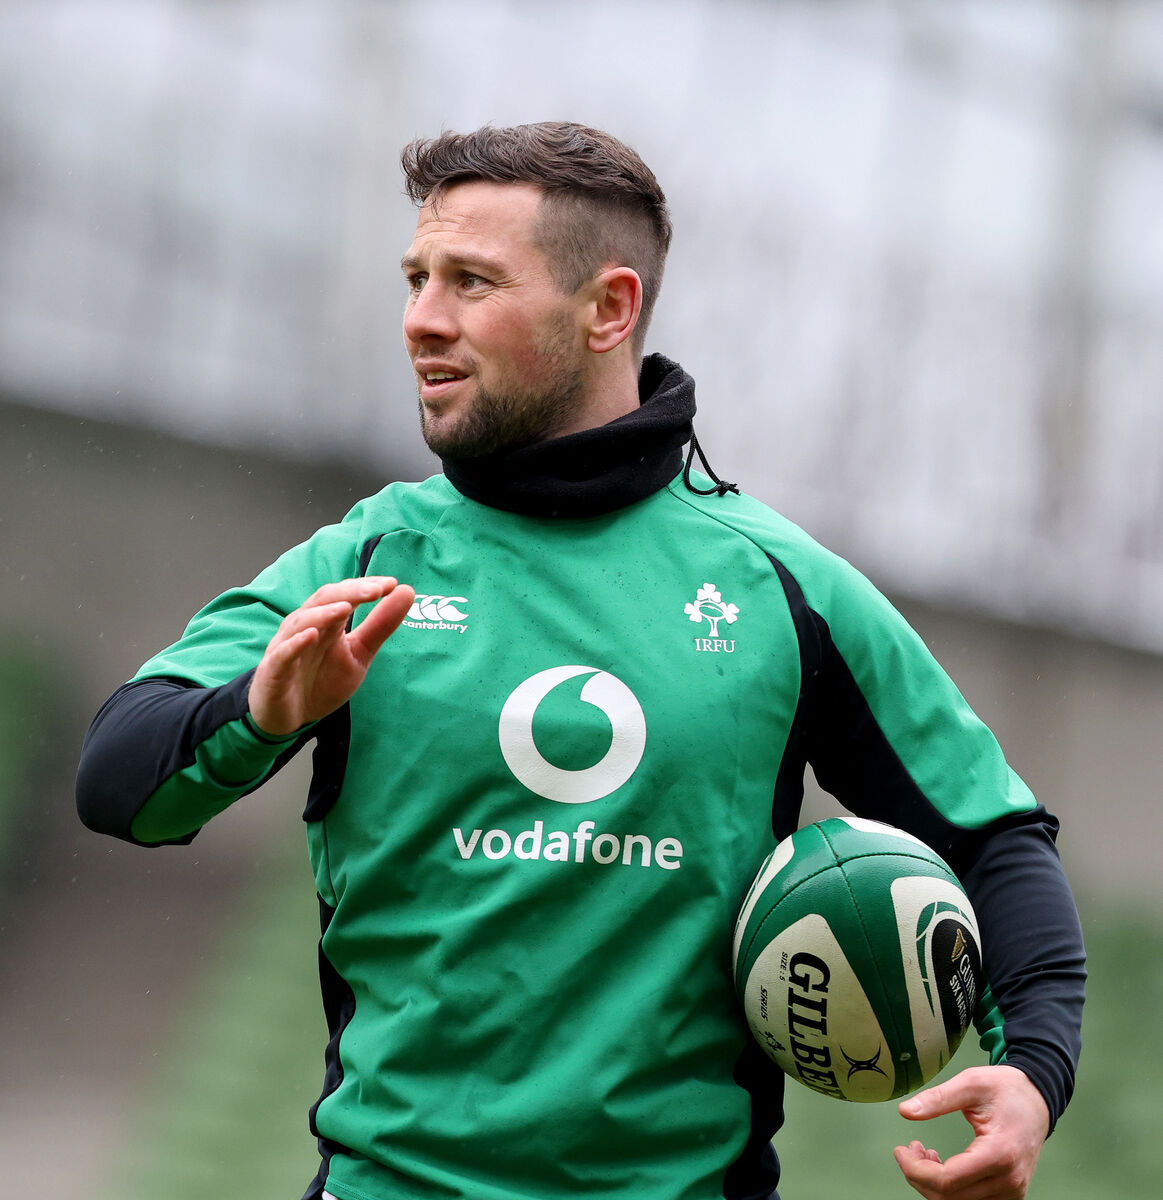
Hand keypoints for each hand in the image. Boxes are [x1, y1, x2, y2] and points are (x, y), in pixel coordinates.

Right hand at [248, 577, 414, 735]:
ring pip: (302, 622)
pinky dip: (295, 643)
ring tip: (346, 607)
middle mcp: (304, 627)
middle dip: (350, 593)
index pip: (344, 595)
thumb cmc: (321, 680)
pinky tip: (311, 635)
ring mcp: (286, 647)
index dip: (365, 587)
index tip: (392, 584)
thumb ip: (380, 626)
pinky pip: (283, 654)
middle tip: (376, 590)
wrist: (290, 716)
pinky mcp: (274, 671)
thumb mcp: (359, 655)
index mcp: (326, 621)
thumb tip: (407, 592)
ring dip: (324, 613)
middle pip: (324, 600)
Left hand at [894, 1065, 1049, 1198]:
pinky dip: (951, 1189)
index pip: (948, 1180)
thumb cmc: (1006, 1089)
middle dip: (920, 1177)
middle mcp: (1009, 1180)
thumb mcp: (971, 1083)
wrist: (1037, 1099)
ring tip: (925, 1153)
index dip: (915, 1170)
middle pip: (951, 1198)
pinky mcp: (1010, 1193)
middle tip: (909, 1149)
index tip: (900, 1150)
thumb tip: (905, 1111)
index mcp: (1000, 1153)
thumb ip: (937, 1098)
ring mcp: (1012, 1191)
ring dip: (934, 1184)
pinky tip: (941, 1164)